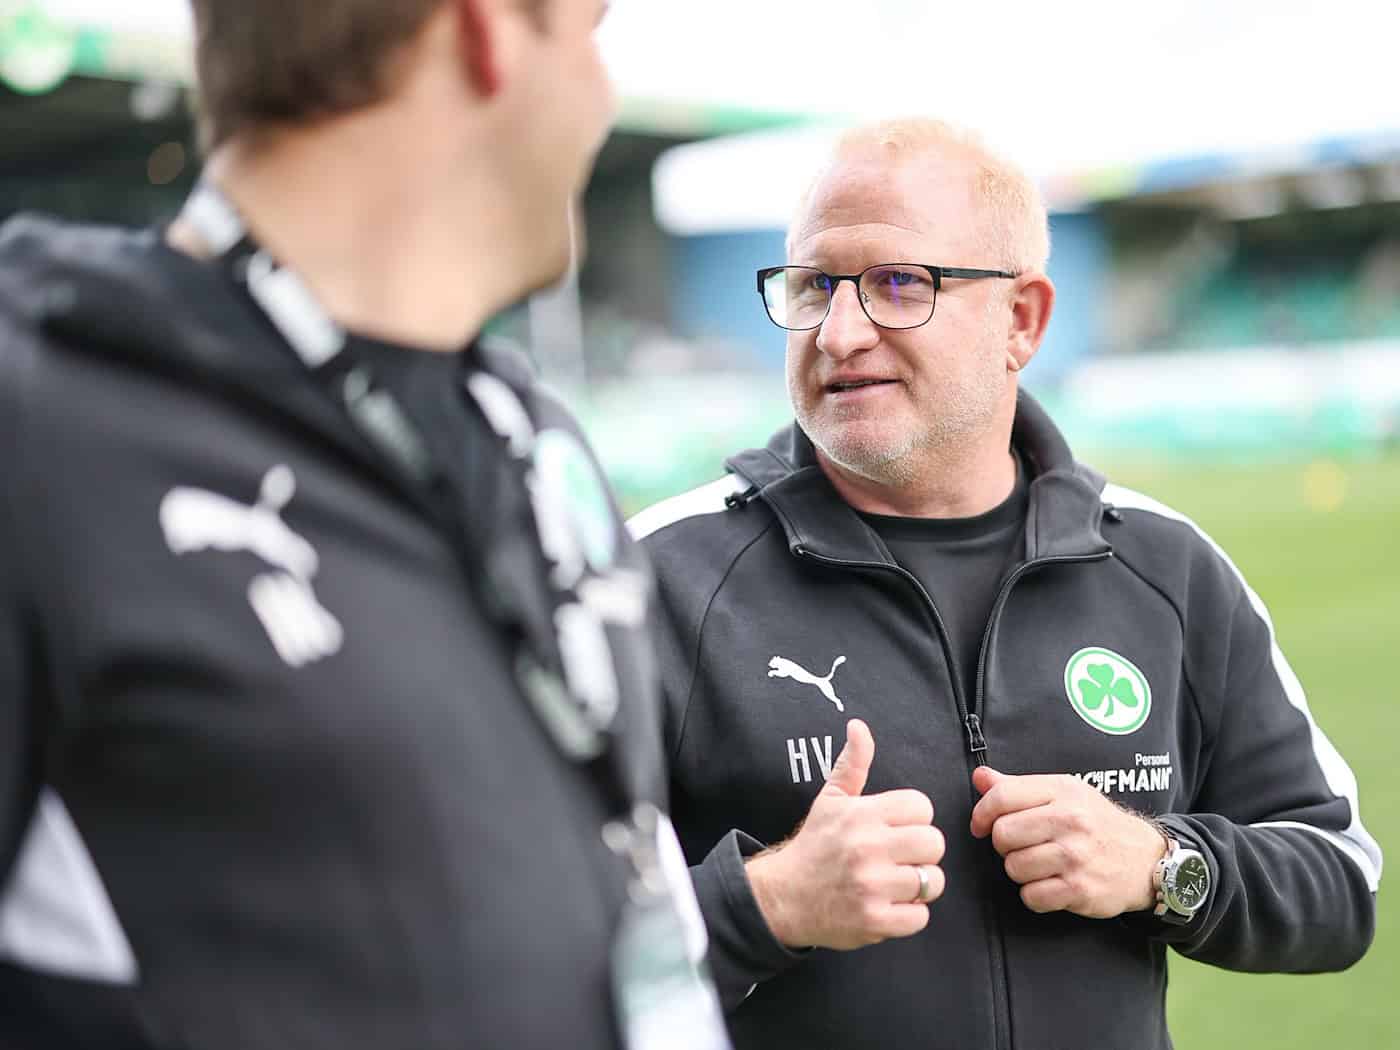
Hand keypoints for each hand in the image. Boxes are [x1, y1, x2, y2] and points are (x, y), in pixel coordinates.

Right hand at [745, 719, 945, 949]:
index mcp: (862, 814)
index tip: (896, 829)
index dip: (913, 819)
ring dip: (919, 885)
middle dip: (921, 852)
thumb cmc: (814, 845)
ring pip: (932, 881)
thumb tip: (859, 726)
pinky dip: (910, 914)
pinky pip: (920, 916)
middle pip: (934, 843)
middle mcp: (868, 847)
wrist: (784, 897)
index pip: (921, 807)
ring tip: (896, 882)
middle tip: (900, 857)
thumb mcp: (831, 800)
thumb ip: (853, 763)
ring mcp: (872, 886)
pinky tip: (889, 905)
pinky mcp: (874, 920)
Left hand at [969, 767, 1166, 918]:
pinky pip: (1031, 896)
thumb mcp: (1063, 793)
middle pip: (1002, 834)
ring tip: (1040, 864)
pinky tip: (1051, 884)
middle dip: (1003, 844)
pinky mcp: (1080, 890)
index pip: (1002, 796)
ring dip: (1020, 870)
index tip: (980, 825)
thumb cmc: (1097, 823)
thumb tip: (980, 777)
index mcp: (1062, 791)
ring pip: (1013, 867)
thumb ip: (1017, 786)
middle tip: (1021, 846)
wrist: (1145, 859)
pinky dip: (1035, 895)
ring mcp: (1076, 857)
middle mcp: (1070, 821)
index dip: (981, 813)